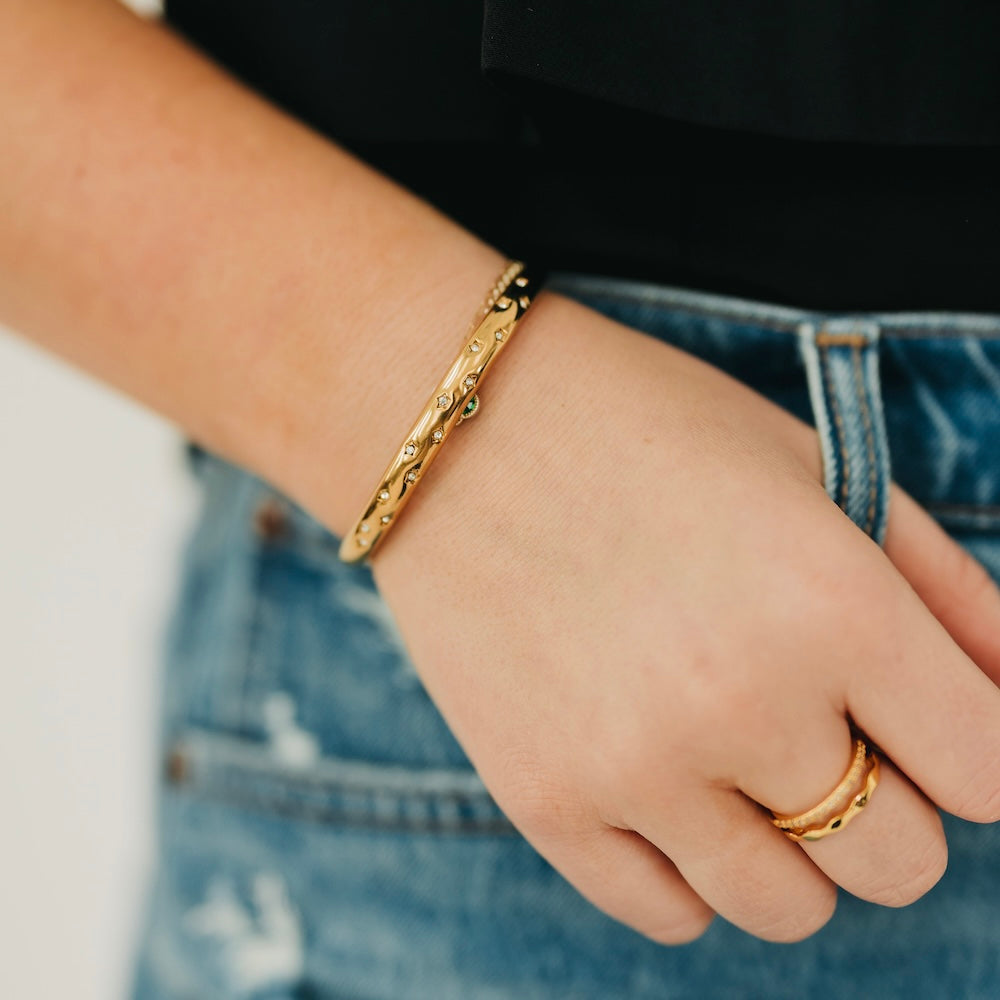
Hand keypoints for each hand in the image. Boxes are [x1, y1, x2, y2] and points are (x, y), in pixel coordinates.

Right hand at [370, 289, 999, 942]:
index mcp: (831, 603)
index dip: (965, 747)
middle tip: (818, 723)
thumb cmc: (641, 426)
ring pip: (789, 906)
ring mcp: (632, 767)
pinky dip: (689, 864)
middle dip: (885, 800)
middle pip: (900, 860)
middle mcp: (740, 704)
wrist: (455, 429)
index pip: (987, 770)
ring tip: (733, 751)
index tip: (921, 722)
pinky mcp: (542, 801)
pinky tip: (661, 778)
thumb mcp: (811, 467)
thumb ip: (946, 589)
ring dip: (790, 844)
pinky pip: (670, 911)